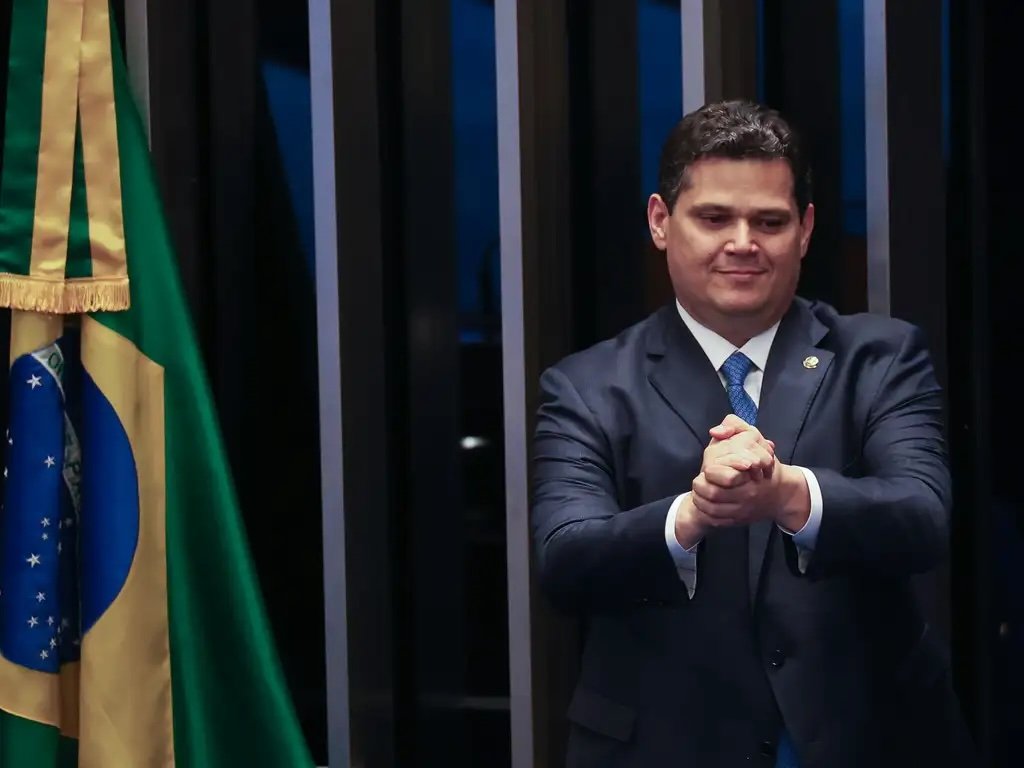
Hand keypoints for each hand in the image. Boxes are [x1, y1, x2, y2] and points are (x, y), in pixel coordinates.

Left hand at [674, 418, 776, 545]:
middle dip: (700, 487)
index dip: (710, 472)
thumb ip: (733, 426)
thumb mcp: (752, 437)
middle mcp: (747, 494)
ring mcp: (743, 510)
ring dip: (700, 501)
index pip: (724, 476)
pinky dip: (706, 514)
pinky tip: (704, 504)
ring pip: (712, 510)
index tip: (707, 469)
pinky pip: (717, 521)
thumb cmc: (763, 462)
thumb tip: (715, 431)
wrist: (780, 493)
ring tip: (698, 491)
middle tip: (698, 480)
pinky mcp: (738, 521)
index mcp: (749, 474)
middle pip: (714, 494)